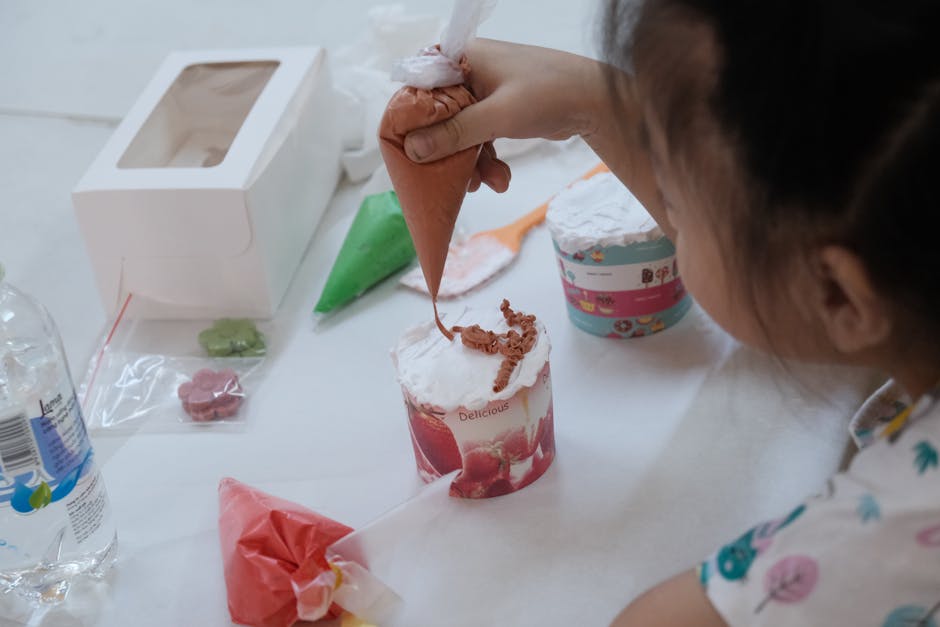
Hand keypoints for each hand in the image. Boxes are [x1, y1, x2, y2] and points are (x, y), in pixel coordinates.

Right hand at [402, 39, 607, 192]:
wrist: (594, 101)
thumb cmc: (548, 93)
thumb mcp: (497, 116)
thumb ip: (454, 133)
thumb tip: (413, 149)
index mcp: (461, 59)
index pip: (419, 91)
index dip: (412, 124)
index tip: (413, 155)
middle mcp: (467, 73)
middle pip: (438, 118)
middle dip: (448, 153)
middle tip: (454, 180)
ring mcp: (483, 93)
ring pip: (459, 134)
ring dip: (471, 163)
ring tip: (486, 183)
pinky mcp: (497, 111)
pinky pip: (478, 139)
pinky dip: (487, 160)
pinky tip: (500, 179)